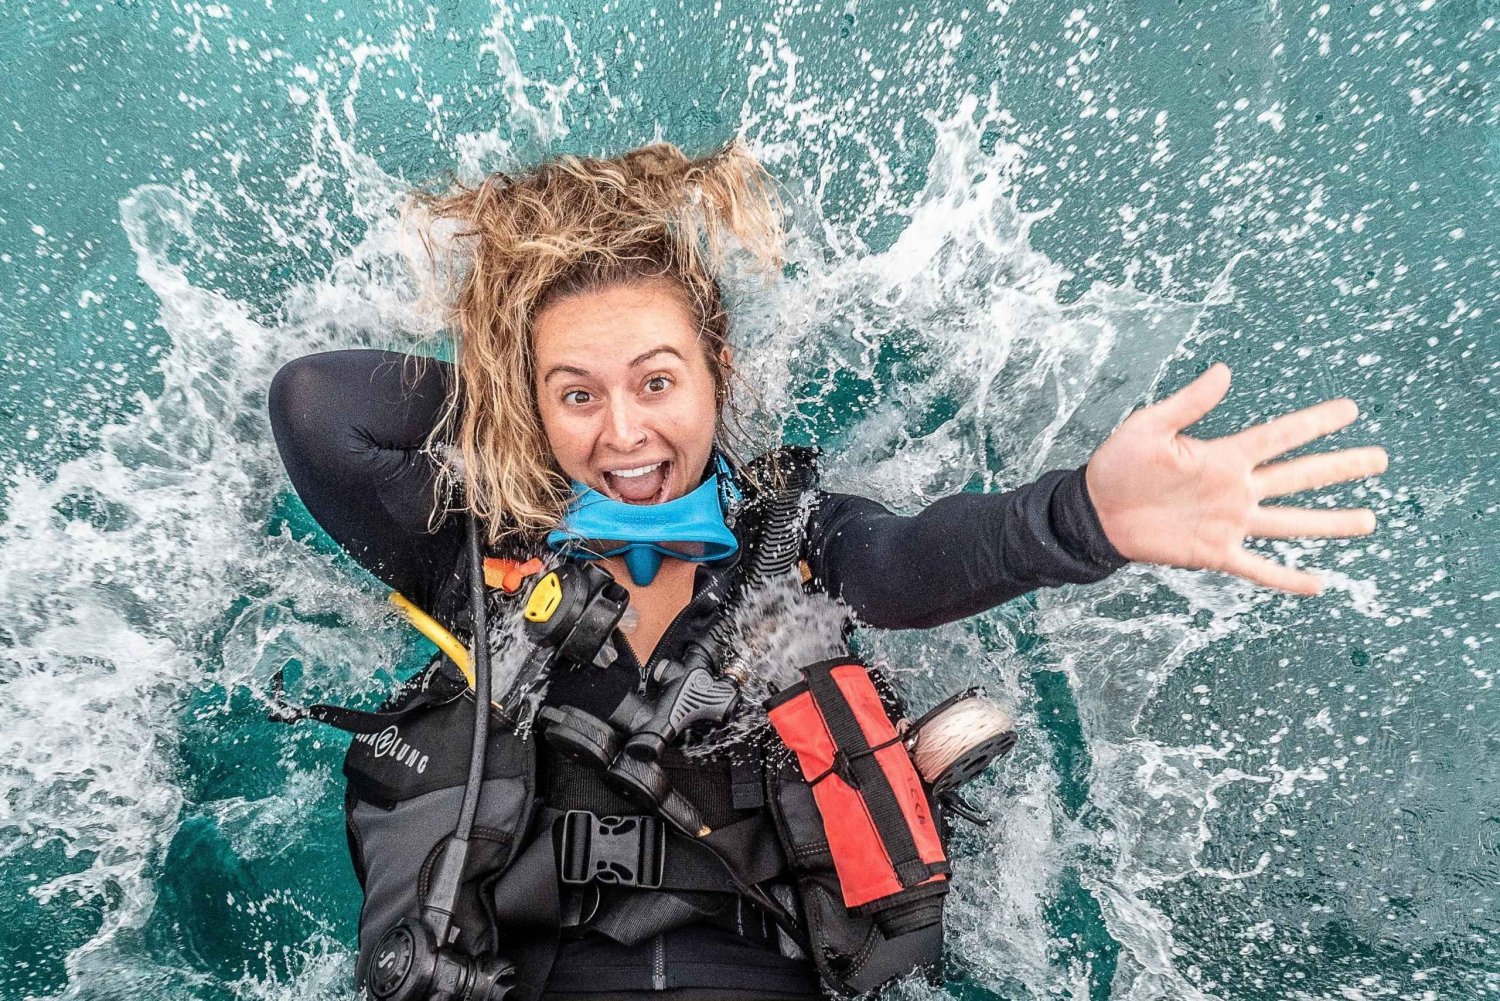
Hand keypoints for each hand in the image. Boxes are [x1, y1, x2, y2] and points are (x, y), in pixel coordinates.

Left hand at [1085, 363, 1387, 594]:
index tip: (1351, 409)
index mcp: (1224, 455)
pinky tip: (1317, 584)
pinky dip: (1286, 578)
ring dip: (1330, 523)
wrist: (1095, 512)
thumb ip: (1187, 404)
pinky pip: (1257, 568)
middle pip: (1299, 476)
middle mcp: (1236, 488)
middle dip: (1340, 468)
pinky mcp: (1214, 552)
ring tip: (1369, 521)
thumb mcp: (1149, 427)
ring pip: (1291, 522)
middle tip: (1381, 459)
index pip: (1279, 436)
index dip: (1314, 423)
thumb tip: (1225, 371)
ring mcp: (1229, 522)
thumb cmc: (1118, 465)